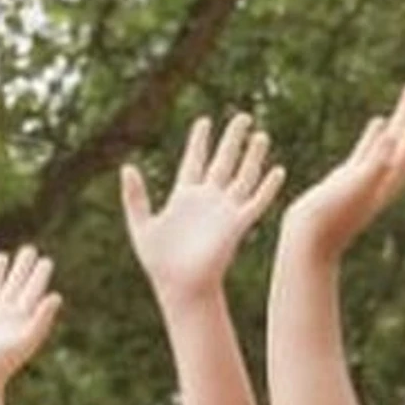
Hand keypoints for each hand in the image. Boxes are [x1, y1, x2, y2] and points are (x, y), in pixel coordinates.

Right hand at [0, 247, 61, 394]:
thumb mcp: (24, 340)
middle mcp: (2, 315)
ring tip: (2, 257)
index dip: (39, 276)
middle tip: (29, 249)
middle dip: (21, 267)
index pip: (32, 291)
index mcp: (19, 319)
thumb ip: (42, 319)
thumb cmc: (0, 364)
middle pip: (14, 285)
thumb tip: (57, 296)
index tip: (46, 260)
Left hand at [122, 113, 284, 298]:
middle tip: (242, 116)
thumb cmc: (159, 263)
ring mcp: (224, 211)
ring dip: (252, 157)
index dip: (199, 141)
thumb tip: (127, 167)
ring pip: (242, 177)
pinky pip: (255, 202)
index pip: (193, 160)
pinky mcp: (237, 226)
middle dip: (232, 139)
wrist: (180, 287)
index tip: (205, 121)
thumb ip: (135, 197)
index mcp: (183, 197)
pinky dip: (267, 187)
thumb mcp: (141, 225)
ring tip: (261, 135)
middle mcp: (207, 200)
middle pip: (222, 162)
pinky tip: (277, 170)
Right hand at [281, 84, 404, 261]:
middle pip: (402, 142)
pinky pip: (367, 152)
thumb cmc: (330, 217)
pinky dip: (374, 137)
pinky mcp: (348, 181)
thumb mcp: (354, 185)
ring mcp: (365, 181)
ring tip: (404, 103)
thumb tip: (393, 137)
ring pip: (387, 146)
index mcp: (385, 181)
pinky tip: (377, 123)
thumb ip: (376, 162)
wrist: (309, 242)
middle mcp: (380, 181)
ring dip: (397, 124)